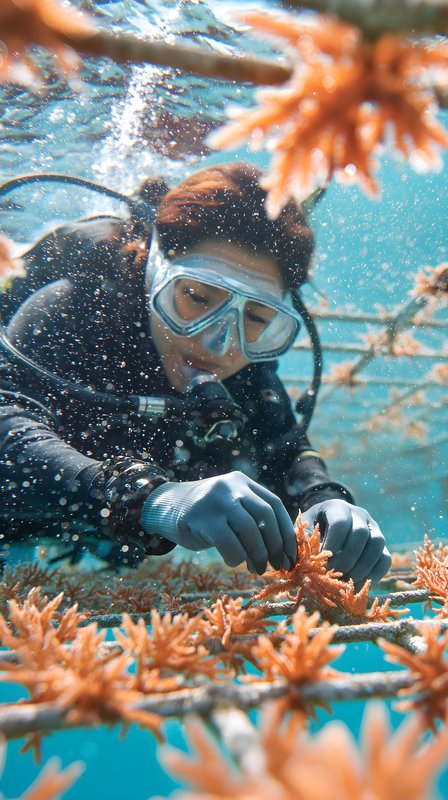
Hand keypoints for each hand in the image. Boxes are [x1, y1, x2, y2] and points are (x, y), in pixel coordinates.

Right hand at [140, 471, 296, 573]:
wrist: (165, 506)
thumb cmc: (205, 515)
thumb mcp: (230, 507)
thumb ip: (252, 519)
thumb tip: (282, 551)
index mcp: (243, 482)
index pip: (275, 505)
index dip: (287, 532)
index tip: (292, 556)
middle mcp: (232, 486)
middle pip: (265, 516)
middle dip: (276, 545)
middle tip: (278, 566)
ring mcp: (216, 499)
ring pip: (249, 530)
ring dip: (258, 555)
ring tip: (257, 569)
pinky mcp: (201, 517)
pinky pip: (228, 542)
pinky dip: (236, 557)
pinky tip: (235, 562)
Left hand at [301, 499, 390, 587]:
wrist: (326, 527)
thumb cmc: (312, 530)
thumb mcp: (304, 530)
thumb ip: (303, 542)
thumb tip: (303, 563)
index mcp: (338, 507)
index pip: (340, 522)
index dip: (333, 544)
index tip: (323, 561)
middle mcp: (360, 514)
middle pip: (361, 534)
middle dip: (347, 558)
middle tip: (334, 575)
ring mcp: (374, 529)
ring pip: (377, 544)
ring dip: (362, 567)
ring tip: (346, 581)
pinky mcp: (382, 546)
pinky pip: (385, 559)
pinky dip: (374, 574)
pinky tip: (358, 584)